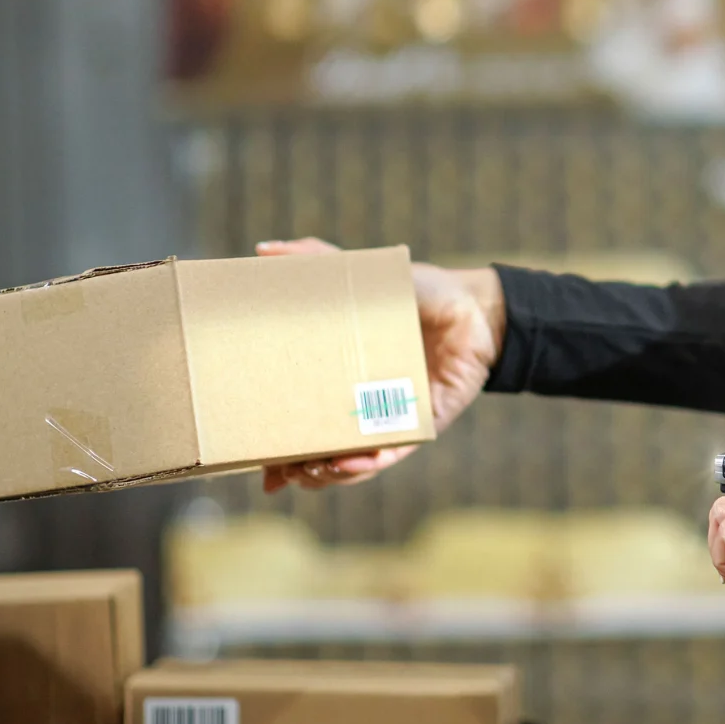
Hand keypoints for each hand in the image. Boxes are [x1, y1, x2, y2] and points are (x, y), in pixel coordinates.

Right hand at [255, 237, 506, 492]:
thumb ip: (315, 259)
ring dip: (330, 474)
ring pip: (355, 464)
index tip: (252, 461)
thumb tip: (263, 250)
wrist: (472, 307)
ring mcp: (390, 420)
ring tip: (312, 470)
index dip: (275, 448)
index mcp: (336, 382)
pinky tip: (354, 462)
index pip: (299, 423)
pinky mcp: (422, 426)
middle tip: (280, 470)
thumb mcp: (359, 274)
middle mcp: (360, 408)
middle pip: (321, 453)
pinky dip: (371, 463)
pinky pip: (393, 453)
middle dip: (298, 470)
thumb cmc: (413, 292)